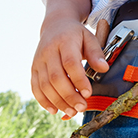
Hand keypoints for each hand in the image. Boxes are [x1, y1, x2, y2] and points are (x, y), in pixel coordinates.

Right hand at [30, 0, 106, 118]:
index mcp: (64, 42)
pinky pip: (35, 87)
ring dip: (58, 101)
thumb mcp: (90, 38)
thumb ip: (96, 53)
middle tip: (81, 108)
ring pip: (44, 85)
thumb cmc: (76, 34)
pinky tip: (54, 110)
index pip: (70, 63)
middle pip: (56, 77)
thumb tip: (104, 68)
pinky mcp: (33, 69)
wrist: (55, 25)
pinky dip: (43, 100)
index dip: (78, 80)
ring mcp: (38, 61)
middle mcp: (48, 52)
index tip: (88, 94)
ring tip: (72, 112)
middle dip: (69, 95)